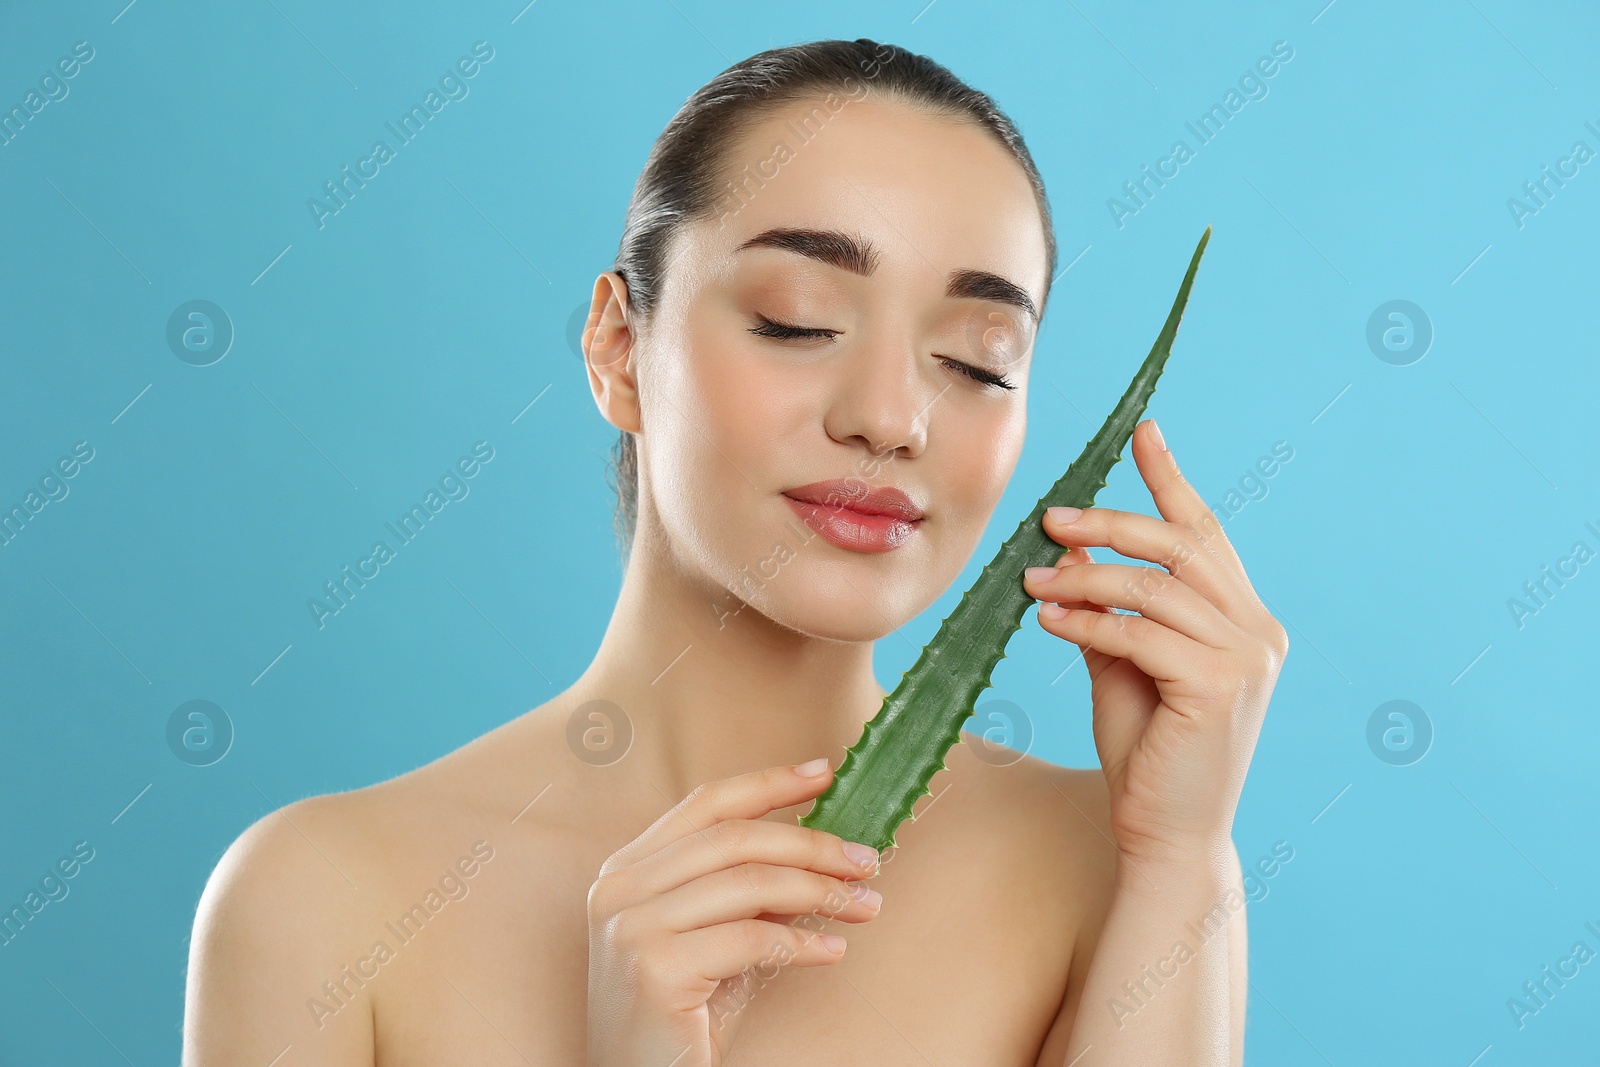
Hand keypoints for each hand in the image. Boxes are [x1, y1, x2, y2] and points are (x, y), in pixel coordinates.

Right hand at [586, 760, 883, 1065]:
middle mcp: (618, 890)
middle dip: (812, 843)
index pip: (706, 804)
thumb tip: (819, 848)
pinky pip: (751, 938)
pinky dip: (803, 941)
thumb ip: (743, 891)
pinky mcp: (655, 970)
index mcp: (626, 870)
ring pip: (749, 882)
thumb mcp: (709, 938)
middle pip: (735, 838)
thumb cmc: (679, 1018)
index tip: (825, 773)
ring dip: (820, 890)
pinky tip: (832, 948)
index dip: (769, 782)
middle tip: (866, 861)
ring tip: (866, 905)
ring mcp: (632, 928)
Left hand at [1022, 420, 1288, 867]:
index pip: (1204, 535)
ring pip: (1155, 588)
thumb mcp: (1123, 668)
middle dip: (1112, 523)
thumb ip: (1110, 614)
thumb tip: (1069, 559)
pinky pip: (1141, 634)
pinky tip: (1048, 616)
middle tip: (1052, 517)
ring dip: (1086, 576)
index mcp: (1244, 621)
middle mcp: (1258, 632)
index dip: (1172, 480)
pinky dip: (1089, 620)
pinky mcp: (1218, 688)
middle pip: (1182, 548)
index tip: (1143, 431)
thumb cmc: (1147, 753)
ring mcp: (1246, 659)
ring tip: (1032, 577)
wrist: (1166, 835)